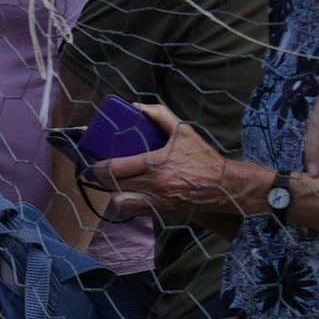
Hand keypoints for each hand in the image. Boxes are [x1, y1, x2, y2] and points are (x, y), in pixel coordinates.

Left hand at [87, 103, 256, 223]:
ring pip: (121, 201)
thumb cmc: (203, 157)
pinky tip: (128, 193)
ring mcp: (157, 201)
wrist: (223, 185)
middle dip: (101, 178)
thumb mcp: (184, 131)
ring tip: (114, 183)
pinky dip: (126, 203)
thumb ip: (160, 115)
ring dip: (113, 192)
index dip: (100, 166)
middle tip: (98, 171)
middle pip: (115, 185)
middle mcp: (155, 185)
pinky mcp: (161, 211)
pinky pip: (134, 212)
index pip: (117, 168)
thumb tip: (137, 106)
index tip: (94, 161)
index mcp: (157, 164)